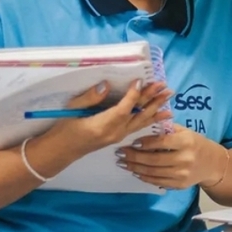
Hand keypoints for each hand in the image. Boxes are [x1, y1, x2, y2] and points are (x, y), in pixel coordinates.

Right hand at [45, 80, 172, 156]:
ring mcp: (119, 136)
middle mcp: (115, 132)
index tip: (141, 80)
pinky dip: (151, 119)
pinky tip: (161, 114)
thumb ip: (90, 98)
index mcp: (103, 125)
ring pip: (141, 121)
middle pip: (138, 114)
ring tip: (169, 98)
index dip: (134, 95)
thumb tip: (106, 85)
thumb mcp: (72, 110)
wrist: (61, 151)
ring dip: (156, 108)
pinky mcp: (119, 136)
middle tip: (166, 87)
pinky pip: (139, 127)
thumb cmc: (64, 129)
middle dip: (153, 99)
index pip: (123, 109)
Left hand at [115, 124, 226, 189]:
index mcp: (187, 142)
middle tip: (120, 153)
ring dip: (135, 168)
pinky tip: (135, 172)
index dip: (145, 143)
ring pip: (153, 172)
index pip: (162, 142)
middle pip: (154, 159)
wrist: (212, 164)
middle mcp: (185, 159)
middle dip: (134, 157)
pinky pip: (157, 181)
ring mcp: (182, 174)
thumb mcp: (185, 132)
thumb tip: (143, 126)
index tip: (132, 141)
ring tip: (123, 163)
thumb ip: (166, 130)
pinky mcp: (179, 185)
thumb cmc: (195, 143)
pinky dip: (144, 177)